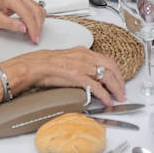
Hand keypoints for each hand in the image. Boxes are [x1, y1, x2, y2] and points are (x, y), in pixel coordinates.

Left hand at [0, 0, 45, 42]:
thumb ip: (10, 24)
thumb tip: (24, 28)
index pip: (27, 14)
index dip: (33, 28)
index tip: (34, 37)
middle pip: (35, 11)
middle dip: (38, 27)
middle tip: (35, 37)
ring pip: (38, 9)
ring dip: (39, 22)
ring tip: (34, 33)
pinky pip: (36, 8)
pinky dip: (37, 18)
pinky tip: (33, 26)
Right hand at [1, 48, 125, 107]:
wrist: (31, 66)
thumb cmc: (43, 65)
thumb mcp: (66, 61)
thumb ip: (79, 66)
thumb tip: (88, 76)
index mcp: (82, 51)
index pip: (106, 60)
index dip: (116, 72)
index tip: (119, 81)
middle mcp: (84, 56)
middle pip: (111, 67)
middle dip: (120, 81)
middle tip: (122, 92)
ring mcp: (81, 66)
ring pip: (107, 76)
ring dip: (116, 88)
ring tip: (118, 98)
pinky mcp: (77, 76)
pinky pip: (96, 86)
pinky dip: (105, 95)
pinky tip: (107, 101)